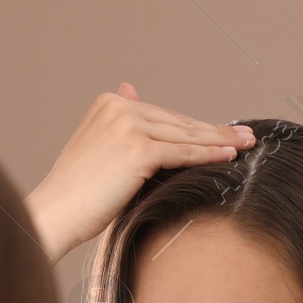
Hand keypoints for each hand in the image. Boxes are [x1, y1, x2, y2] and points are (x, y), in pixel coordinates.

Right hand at [24, 83, 255, 260]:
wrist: (56, 213)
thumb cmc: (79, 193)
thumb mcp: (100, 149)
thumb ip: (122, 124)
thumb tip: (132, 89)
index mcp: (109, 103)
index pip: (165, 115)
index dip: (196, 126)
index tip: (224, 131)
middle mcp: (119, 108)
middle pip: (179, 122)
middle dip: (215, 130)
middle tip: (246, 135)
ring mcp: (128, 126)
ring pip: (185, 135)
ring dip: (220, 141)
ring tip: (246, 145)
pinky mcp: (137, 149)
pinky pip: (183, 153)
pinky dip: (209, 155)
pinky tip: (229, 157)